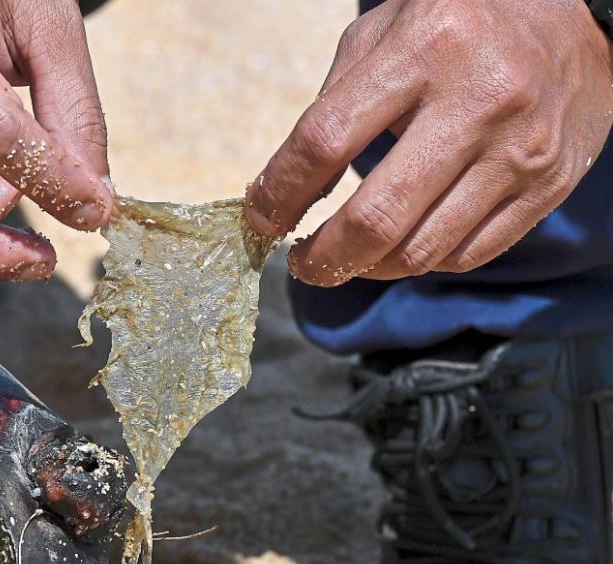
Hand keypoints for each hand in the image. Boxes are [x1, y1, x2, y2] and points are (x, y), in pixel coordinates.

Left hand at [244, 0, 612, 285]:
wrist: (576, 16)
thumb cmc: (457, 28)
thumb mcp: (385, 34)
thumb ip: (333, 104)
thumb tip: (281, 190)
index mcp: (423, 50)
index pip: (324, 141)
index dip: (278, 193)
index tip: (258, 220)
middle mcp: (477, 102)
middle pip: (377, 217)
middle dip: (323, 257)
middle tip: (301, 263)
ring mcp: (519, 150)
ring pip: (420, 251)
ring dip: (367, 267)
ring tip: (346, 256)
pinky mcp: (548, 186)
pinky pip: (467, 254)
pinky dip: (421, 261)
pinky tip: (403, 244)